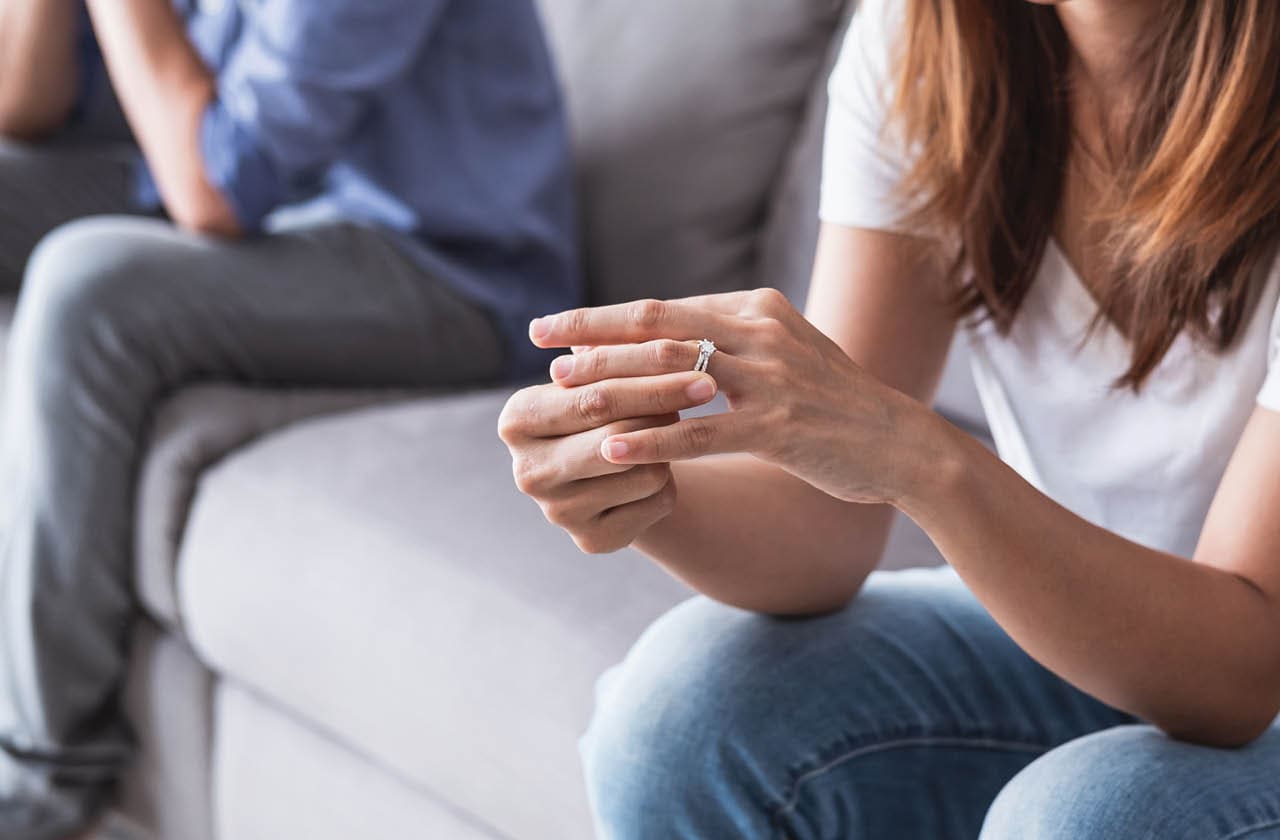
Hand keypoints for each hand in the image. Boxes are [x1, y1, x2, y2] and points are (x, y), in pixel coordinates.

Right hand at [497, 364, 719, 552]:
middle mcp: (527, 471)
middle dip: (667, 403)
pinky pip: (654, 502)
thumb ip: (615, 355)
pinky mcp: (591, 540)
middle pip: (614, 432)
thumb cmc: (604, 408)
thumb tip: (657, 328)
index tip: (697, 354)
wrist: (610, 470)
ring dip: (671, 446)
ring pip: (642, 470)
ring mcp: (556, 511)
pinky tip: (663, 471)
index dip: (647, 373)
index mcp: (517, 418)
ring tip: (672, 430)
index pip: (591, 392)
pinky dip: (670, 482)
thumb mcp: (599, 377)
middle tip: (711, 384)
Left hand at [528, 288, 938, 505]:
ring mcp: (772, 380)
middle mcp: (761, 333)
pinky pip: (702, 435)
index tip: (555, 326)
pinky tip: (613, 449)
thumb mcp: (785, 352)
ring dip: (613, 383)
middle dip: (593, 334)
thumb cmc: (834, 402)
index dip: (604, 317)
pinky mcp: (779, 428)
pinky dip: (654, 441)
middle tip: (541, 343)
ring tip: (563, 394)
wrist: (900, 443)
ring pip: (673, 375)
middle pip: (658, 327)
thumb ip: (732, 340)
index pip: (664, 308)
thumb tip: (671, 338)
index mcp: (757, 309)